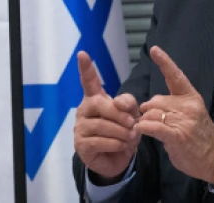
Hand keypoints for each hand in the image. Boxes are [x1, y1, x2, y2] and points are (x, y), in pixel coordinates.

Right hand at [74, 50, 140, 182]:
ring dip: (121, 132)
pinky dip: (115, 144)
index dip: (86, 68)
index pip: (89, 81)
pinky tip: (121, 146)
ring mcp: (80, 127)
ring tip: (130, 138)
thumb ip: (128, 105)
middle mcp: (84, 110)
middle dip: (120, 114)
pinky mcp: (81, 145)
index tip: (82, 53)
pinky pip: (99, 141)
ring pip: (102, 125)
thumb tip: (120, 104)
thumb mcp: (131, 116)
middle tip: (133, 124)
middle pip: (101, 104)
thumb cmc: (122, 132)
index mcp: (95, 99)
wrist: (117, 159)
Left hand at [136, 46, 213, 184]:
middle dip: (148, 111)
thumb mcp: (190, 113)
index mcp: (191, 97)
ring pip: (152, 114)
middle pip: (155, 101)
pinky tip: (141, 129)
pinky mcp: (177, 136)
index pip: (176, 76)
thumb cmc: (198, 135)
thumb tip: (147, 105)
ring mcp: (184, 121)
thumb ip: (171, 105)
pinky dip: (144, 127)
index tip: (155, 49)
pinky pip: (154, 126)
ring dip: (145, 122)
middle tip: (150, 122)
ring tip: (151, 131)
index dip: (164, 62)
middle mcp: (188, 106)